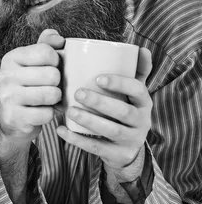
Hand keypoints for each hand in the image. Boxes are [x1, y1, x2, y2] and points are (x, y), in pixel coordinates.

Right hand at [0, 29, 63, 145]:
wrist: (12, 120)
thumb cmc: (28, 87)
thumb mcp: (33, 63)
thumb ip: (46, 45)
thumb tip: (58, 38)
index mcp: (11, 58)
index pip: (46, 51)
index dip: (56, 61)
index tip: (50, 68)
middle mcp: (6, 75)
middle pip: (52, 74)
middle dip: (57, 83)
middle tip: (49, 87)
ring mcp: (8, 96)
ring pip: (52, 94)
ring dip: (55, 99)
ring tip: (47, 99)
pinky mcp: (14, 117)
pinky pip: (47, 114)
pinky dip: (49, 115)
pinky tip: (40, 112)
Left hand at [57, 47, 152, 180]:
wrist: (125, 148)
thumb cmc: (123, 108)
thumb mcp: (131, 92)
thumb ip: (133, 70)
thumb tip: (140, 48)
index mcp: (143, 101)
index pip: (138, 89)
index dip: (120, 83)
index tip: (98, 78)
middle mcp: (142, 121)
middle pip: (123, 112)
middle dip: (100, 102)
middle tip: (77, 93)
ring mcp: (131, 140)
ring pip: (112, 131)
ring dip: (89, 120)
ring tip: (69, 110)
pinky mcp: (118, 155)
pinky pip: (97, 148)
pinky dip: (77, 139)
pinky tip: (60, 130)